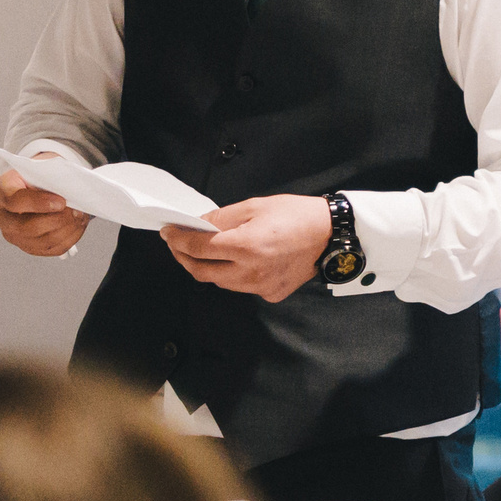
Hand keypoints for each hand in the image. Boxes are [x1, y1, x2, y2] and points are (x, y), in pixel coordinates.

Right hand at [0, 163, 91, 256]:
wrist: (34, 186)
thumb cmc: (37, 175)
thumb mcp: (39, 168)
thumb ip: (50, 178)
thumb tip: (71, 191)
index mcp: (0, 191)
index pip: (15, 202)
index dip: (40, 203)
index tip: (62, 201)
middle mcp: (1, 217)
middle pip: (27, 228)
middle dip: (57, 220)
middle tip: (76, 211)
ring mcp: (13, 235)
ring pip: (43, 241)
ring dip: (67, 230)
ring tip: (80, 216)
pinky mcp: (28, 247)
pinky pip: (52, 248)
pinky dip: (70, 238)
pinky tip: (77, 225)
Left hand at [160, 194, 333, 301]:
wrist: (331, 235)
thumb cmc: (296, 215)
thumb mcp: (254, 206)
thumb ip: (221, 218)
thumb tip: (197, 225)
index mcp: (246, 246)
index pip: (198, 247)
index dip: (178, 240)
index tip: (168, 232)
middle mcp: (251, 272)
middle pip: (202, 272)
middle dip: (184, 257)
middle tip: (177, 244)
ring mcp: (261, 287)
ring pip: (220, 282)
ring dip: (207, 267)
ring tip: (203, 250)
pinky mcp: (271, 294)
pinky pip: (241, 286)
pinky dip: (231, 274)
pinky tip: (235, 260)